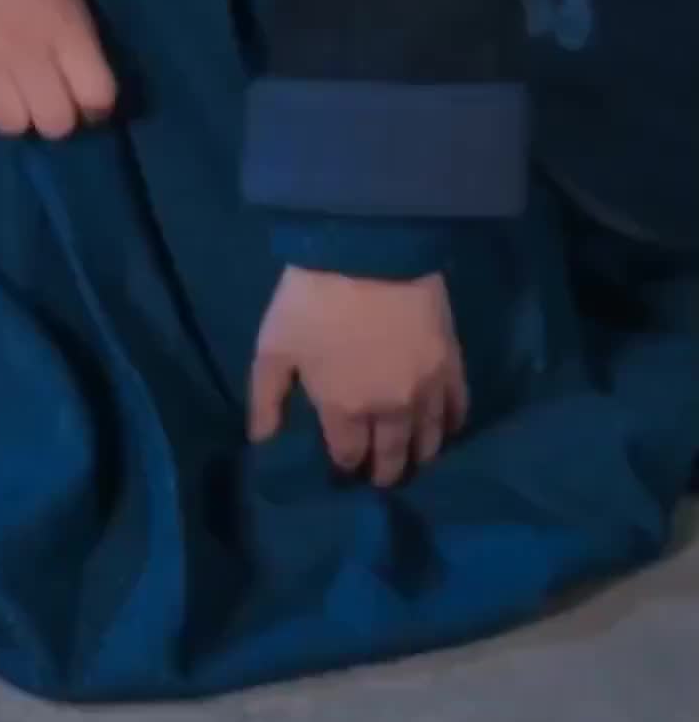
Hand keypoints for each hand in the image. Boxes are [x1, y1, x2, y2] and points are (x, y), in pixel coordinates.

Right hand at [0, 0, 117, 139]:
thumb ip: (75, 33)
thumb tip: (83, 75)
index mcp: (65, 29)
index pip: (98, 97)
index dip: (96, 105)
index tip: (86, 100)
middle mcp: (29, 59)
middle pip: (56, 123)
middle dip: (55, 115)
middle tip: (43, 97)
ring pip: (12, 127)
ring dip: (14, 114)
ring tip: (6, 93)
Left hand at [249, 267, 468, 486]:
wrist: (368, 246)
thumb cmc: (313, 298)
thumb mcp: (273, 346)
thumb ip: (266, 399)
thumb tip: (263, 443)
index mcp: (345, 410)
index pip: (349, 458)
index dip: (344, 467)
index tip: (341, 468)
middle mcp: (391, 410)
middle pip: (392, 458)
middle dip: (383, 472)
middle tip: (379, 475)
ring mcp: (427, 389)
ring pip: (429, 440)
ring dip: (419, 455)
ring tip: (412, 460)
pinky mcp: (452, 362)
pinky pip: (459, 407)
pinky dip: (452, 423)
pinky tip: (446, 428)